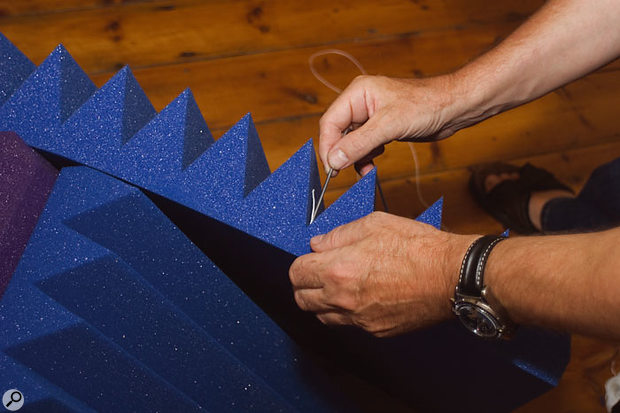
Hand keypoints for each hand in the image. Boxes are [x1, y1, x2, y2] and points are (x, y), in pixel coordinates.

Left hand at [289, 212, 476, 336]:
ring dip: (322, 301)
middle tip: (318, 272)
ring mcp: (359, 318)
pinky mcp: (375, 330)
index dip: (301, 263)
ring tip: (338, 285)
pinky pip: (348, 324)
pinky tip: (362, 296)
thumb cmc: (417, 247)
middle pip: (302, 300)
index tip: (311, 258)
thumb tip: (319, 243)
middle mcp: (343, 299)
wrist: (450, 276)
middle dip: (305, 284)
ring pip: (322, 316)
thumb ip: (339, 234)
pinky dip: (347, 312)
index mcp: (338, 269)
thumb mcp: (374, 223)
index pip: (297, 273)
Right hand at [318, 74, 467, 175]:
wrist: (455, 107)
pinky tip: (374, 163)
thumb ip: (359, 143)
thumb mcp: (389, 126)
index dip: (328, 146)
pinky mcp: (382, 128)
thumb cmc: (427, 105)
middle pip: (338, 133)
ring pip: (350, 142)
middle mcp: (361, 103)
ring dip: (355, 158)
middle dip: (341, 154)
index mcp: (357, 93)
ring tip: (366, 170)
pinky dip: (366, 157)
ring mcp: (371, 116)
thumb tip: (334, 159)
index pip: (330, 122)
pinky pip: (364, 146)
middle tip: (344, 172)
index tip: (331, 168)